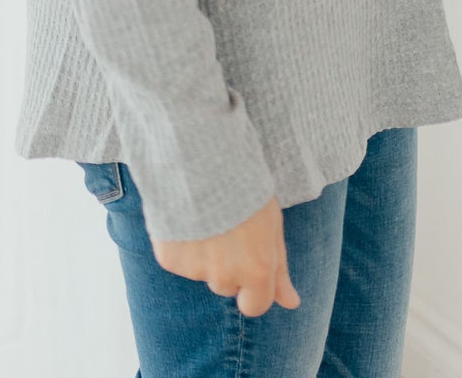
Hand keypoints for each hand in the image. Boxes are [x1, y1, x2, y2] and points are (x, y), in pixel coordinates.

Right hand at [152, 194, 301, 316]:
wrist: (202, 155)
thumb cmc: (245, 186)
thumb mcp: (271, 224)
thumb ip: (279, 268)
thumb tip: (292, 304)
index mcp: (256, 270)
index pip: (254, 306)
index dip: (253, 286)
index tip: (249, 263)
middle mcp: (225, 276)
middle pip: (226, 285)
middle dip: (227, 263)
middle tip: (226, 225)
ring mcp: (195, 270)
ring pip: (202, 272)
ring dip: (204, 253)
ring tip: (205, 214)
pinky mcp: (169, 258)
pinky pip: (178, 260)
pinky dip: (180, 243)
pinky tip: (185, 214)